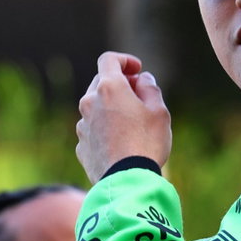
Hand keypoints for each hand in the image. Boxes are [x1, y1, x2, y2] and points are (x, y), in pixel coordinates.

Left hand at [75, 51, 171, 183]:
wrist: (127, 181)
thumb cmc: (146, 143)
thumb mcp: (159, 111)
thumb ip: (150, 88)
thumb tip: (142, 79)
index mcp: (108, 88)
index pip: (109, 59)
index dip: (124, 60)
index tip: (137, 70)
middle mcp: (89, 103)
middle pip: (101, 82)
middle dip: (120, 84)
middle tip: (140, 95)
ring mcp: (82, 125)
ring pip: (95, 107)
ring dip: (111, 107)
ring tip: (133, 123)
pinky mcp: (81, 146)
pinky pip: (93, 129)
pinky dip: (105, 128)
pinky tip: (121, 142)